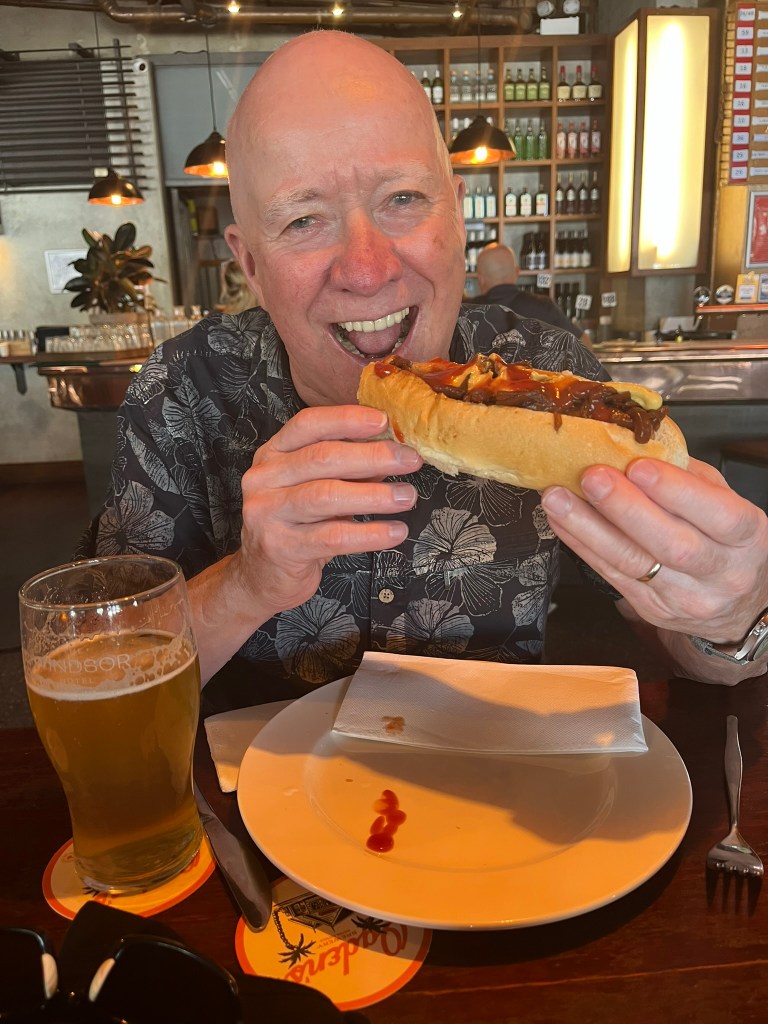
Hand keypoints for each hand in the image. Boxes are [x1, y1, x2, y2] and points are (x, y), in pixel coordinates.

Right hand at [231, 404, 420, 616]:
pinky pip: (333, 537)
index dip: (346, 419)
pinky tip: (395, 531)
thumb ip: (348, 468)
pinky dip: (369, 534)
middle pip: (322, 458)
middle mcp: (264, 479)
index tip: (384, 420)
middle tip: (409, 460)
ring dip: (374, 494)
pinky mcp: (281, 548)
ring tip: (407, 496)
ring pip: (327, 495)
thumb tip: (392, 450)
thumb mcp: (318, 488)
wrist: (263, 577)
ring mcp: (268, 513)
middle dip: (372, 456)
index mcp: (273, 455)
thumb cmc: (298, 525)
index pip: (308, 425)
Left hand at [540, 456, 767, 643]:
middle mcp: (720, 571)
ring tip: (558, 498)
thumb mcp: (727, 504)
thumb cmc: (729, 544)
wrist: (739, 607)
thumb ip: (689, 477)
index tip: (639, 466)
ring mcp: (683, 596)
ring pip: (632, 562)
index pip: (717, 514)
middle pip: (670, 544)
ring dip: (588, 527)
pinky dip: (580, 544)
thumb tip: (638, 445)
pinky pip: (610, 574)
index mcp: (746, 537)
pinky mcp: (651, 608)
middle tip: (591, 477)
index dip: (676, 491)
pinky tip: (561, 520)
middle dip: (625, 508)